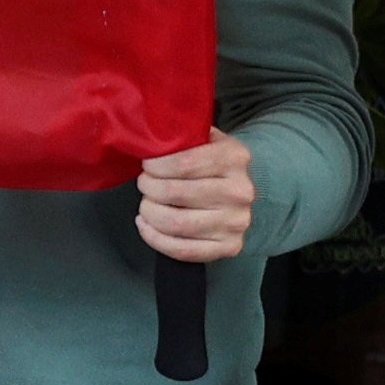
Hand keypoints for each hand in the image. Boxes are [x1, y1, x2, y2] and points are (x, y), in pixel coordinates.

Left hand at [133, 132, 258, 265]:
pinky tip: (146, 225)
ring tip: (145, 204)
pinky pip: (182, 250)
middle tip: (144, 183)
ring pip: (175, 223)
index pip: (183, 163)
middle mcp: (240, 191)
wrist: (240, 192)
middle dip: (149, 188)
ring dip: (149, 213)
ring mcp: (236, 222)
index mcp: (234, 158)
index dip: (155, 165)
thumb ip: (184, 134)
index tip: (147, 164)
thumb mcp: (206, 138)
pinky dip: (154, 238)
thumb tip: (152, 134)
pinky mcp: (229, 247)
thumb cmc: (212, 163)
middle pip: (174, 193)